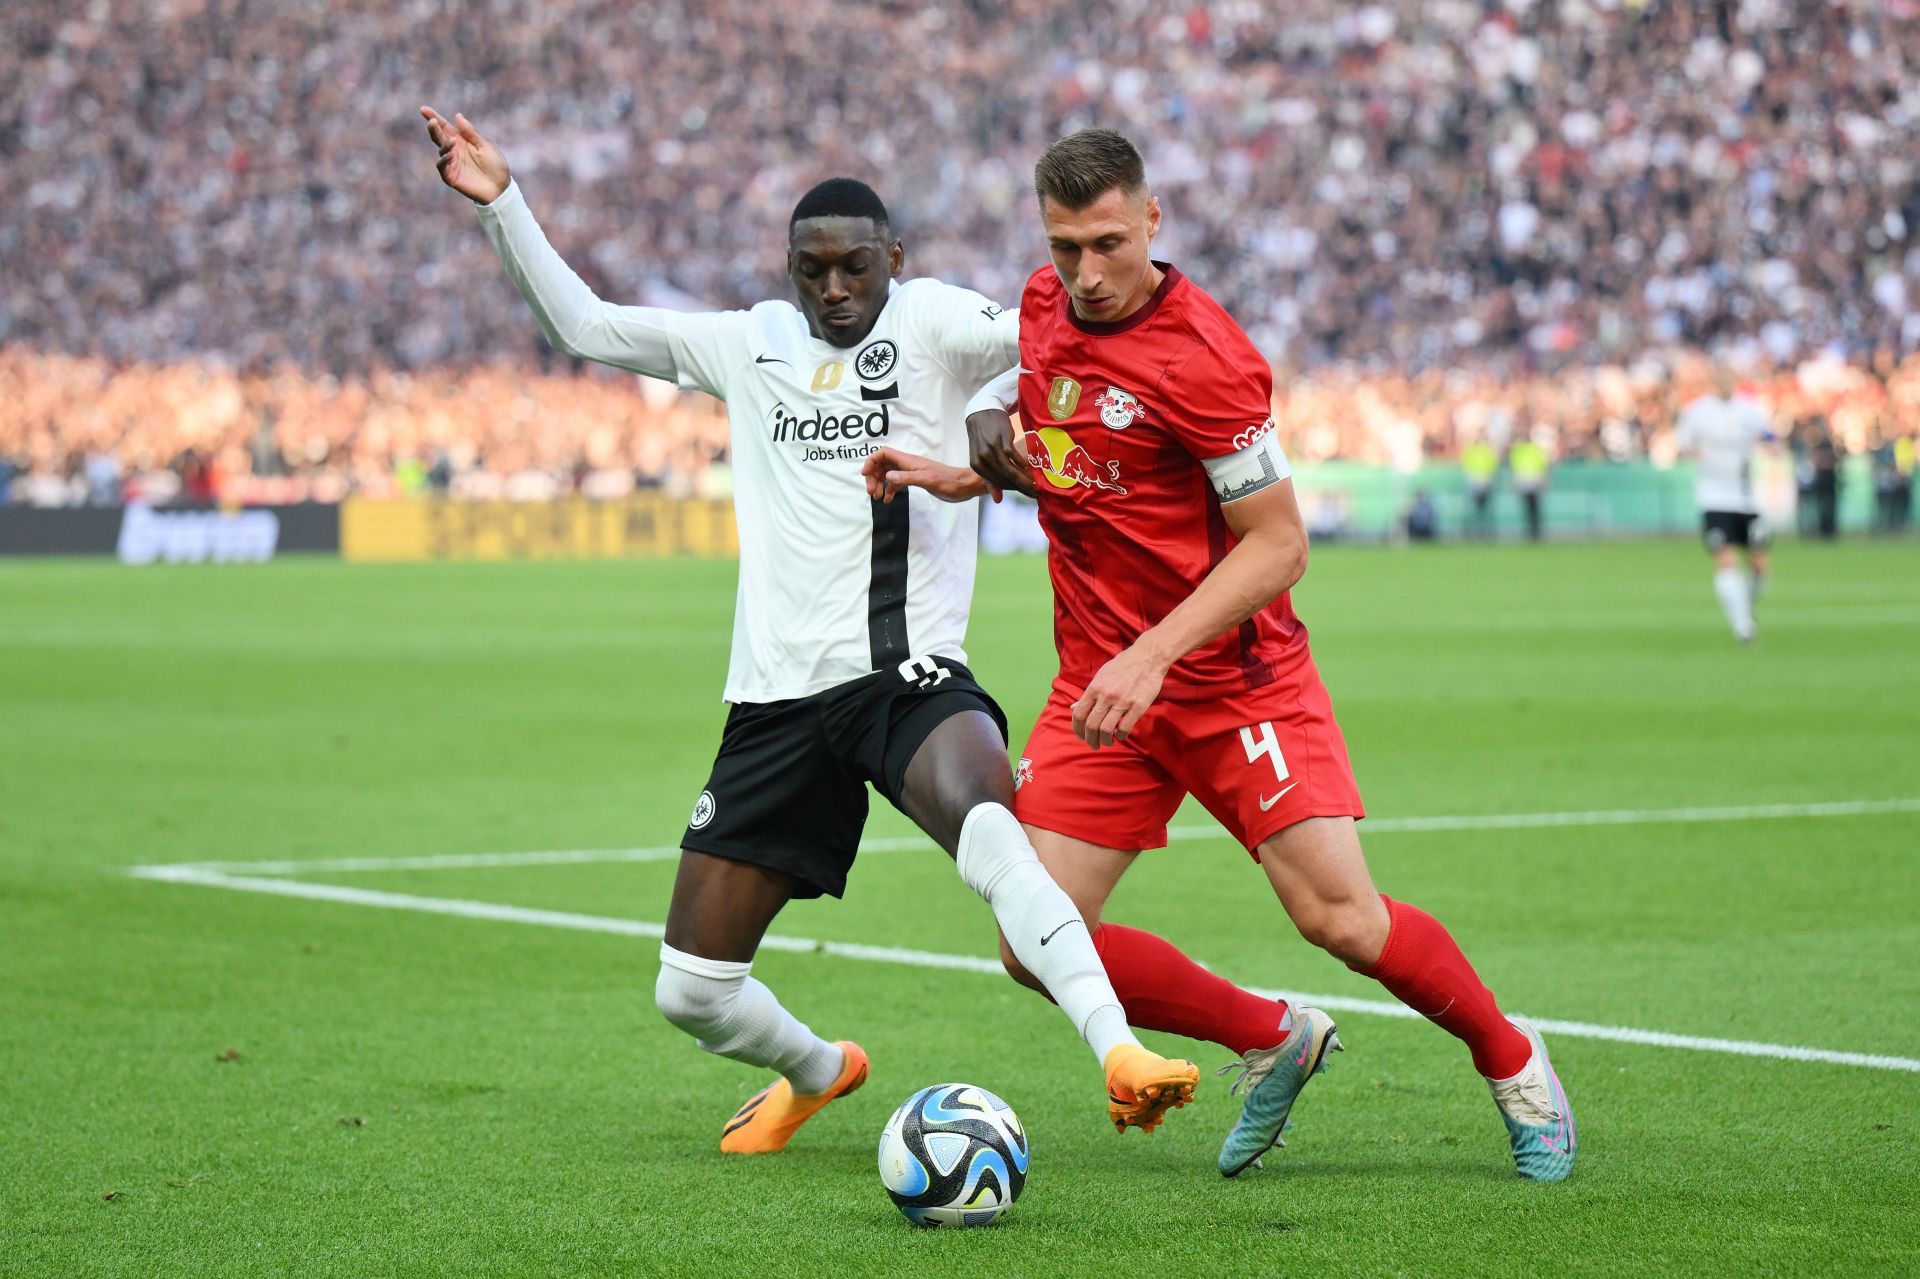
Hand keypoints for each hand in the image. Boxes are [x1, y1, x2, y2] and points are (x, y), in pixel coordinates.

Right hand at [420, 106, 509, 203]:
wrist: (500, 187)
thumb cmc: (495, 164)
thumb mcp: (485, 144)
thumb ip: (471, 132)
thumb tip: (457, 116)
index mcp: (462, 140)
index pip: (445, 127)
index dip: (434, 117)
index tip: (423, 109)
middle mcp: (454, 150)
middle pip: (439, 137)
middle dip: (434, 128)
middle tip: (432, 121)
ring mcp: (451, 163)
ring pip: (441, 150)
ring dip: (444, 144)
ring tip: (452, 141)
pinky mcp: (451, 176)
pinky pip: (442, 167)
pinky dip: (444, 160)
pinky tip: (450, 155)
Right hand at [861, 446, 990, 503]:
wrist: (963, 486)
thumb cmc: (947, 481)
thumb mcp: (926, 480)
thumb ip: (906, 478)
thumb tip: (888, 476)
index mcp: (908, 460)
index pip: (883, 453)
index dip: (871, 461)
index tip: (865, 475)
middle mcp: (907, 464)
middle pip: (882, 464)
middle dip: (873, 476)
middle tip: (871, 492)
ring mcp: (911, 472)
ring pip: (888, 474)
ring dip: (879, 484)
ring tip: (877, 497)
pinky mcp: (915, 481)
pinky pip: (897, 483)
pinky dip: (890, 490)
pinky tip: (888, 500)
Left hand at [967, 408, 1037, 499]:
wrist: (982, 412)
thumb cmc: (983, 437)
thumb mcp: (982, 458)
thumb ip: (990, 480)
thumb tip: (998, 500)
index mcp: (977, 466)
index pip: (998, 483)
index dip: (1014, 490)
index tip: (1027, 494)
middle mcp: (983, 459)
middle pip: (1005, 479)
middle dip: (1021, 488)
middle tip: (1036, 493)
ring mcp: (992, 449)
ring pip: (1010, 470)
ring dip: (1024, 479)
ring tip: (1036, 485)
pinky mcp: (1002, 439)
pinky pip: (1013, 456)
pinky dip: (1022, 464)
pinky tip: (1030, 468)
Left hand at [1071, 642, 1169, 747]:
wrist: (1148, 657)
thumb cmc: (1122, 665)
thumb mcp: (1101, 676)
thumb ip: (1088, 694)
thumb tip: (1073, 708)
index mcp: (1095, 688)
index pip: (1079, 714)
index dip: (1077, 729)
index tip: (1080, 735)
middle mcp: (1106, 696)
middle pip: (1091, 725)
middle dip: (1090, 739)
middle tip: (1093, 744)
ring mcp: (1122, 702)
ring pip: (1107, 730)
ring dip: (1105, 740)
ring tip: (1107, 742)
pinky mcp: (1138, 706)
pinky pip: (1125, 728)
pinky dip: (1121, 736)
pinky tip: (1121, 735)